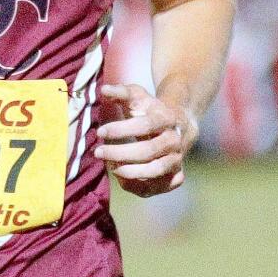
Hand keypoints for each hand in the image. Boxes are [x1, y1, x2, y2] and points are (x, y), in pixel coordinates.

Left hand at [95, 82, 195, 197]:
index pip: (144, 125)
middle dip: (120, 153)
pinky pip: (157, 187)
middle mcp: (175, 141)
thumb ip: (121, 92)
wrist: (179, 125)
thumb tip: (103, 89)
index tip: (100, 131)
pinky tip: (122, 177)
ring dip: (129, 172)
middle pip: (148, 151)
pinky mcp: (176, 176)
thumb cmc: (151, 110)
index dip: (121, 130)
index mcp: (166, 119)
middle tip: (98, 152)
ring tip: (111, 166)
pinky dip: (137, 186)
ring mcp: (177, 160)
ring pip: (154, 171)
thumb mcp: (138, 97)